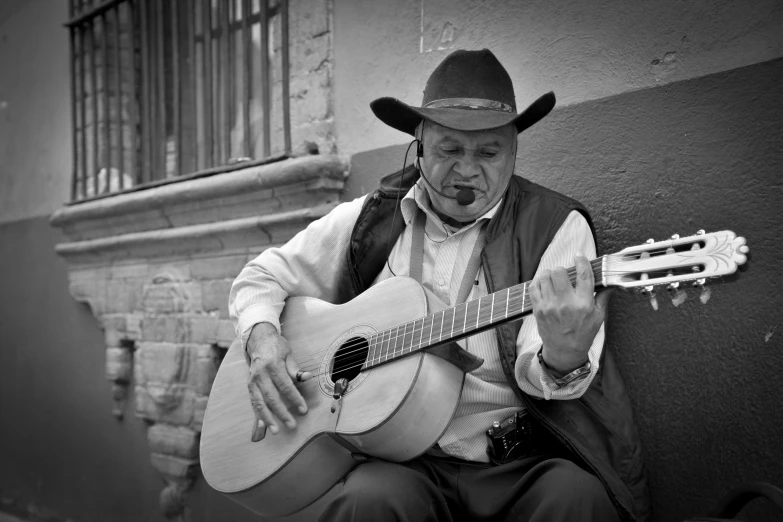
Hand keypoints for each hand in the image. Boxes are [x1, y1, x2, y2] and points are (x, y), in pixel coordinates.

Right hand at [246, 322, 310, 433]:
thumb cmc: (276, 347)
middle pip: (271, 397)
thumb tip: (308, 377)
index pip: (285, 385)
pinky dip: (258, 414)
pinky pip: (253, 402)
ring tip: (276, 430)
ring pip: (259, 403)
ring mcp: (253, 381)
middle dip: (281, 413)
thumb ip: (296, 369)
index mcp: (272, 365)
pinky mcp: (249, 386)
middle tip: (292, 425)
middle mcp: (260, 374)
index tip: (303, 409)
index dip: (294, 398)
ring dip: (267, 418)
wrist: (258, 340)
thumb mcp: (288, 353)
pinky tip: (262, 425)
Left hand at [529, 254, 611, 374]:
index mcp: (583, 304)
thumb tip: (611, 282)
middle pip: (560, 272)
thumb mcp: (598, 317)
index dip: (581, 261)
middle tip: (565, 275)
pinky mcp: (538, 309)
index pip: (583, 275)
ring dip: (550, 275)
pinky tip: (545, 285)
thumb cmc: (583, 334)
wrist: (564, 351)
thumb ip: (603, 296)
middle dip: (563, 270)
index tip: (579, 256)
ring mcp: (549, 306)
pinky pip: (533, 286)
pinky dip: (538, 282)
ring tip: (554, 280)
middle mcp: (566, 303)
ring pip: (545, 277)